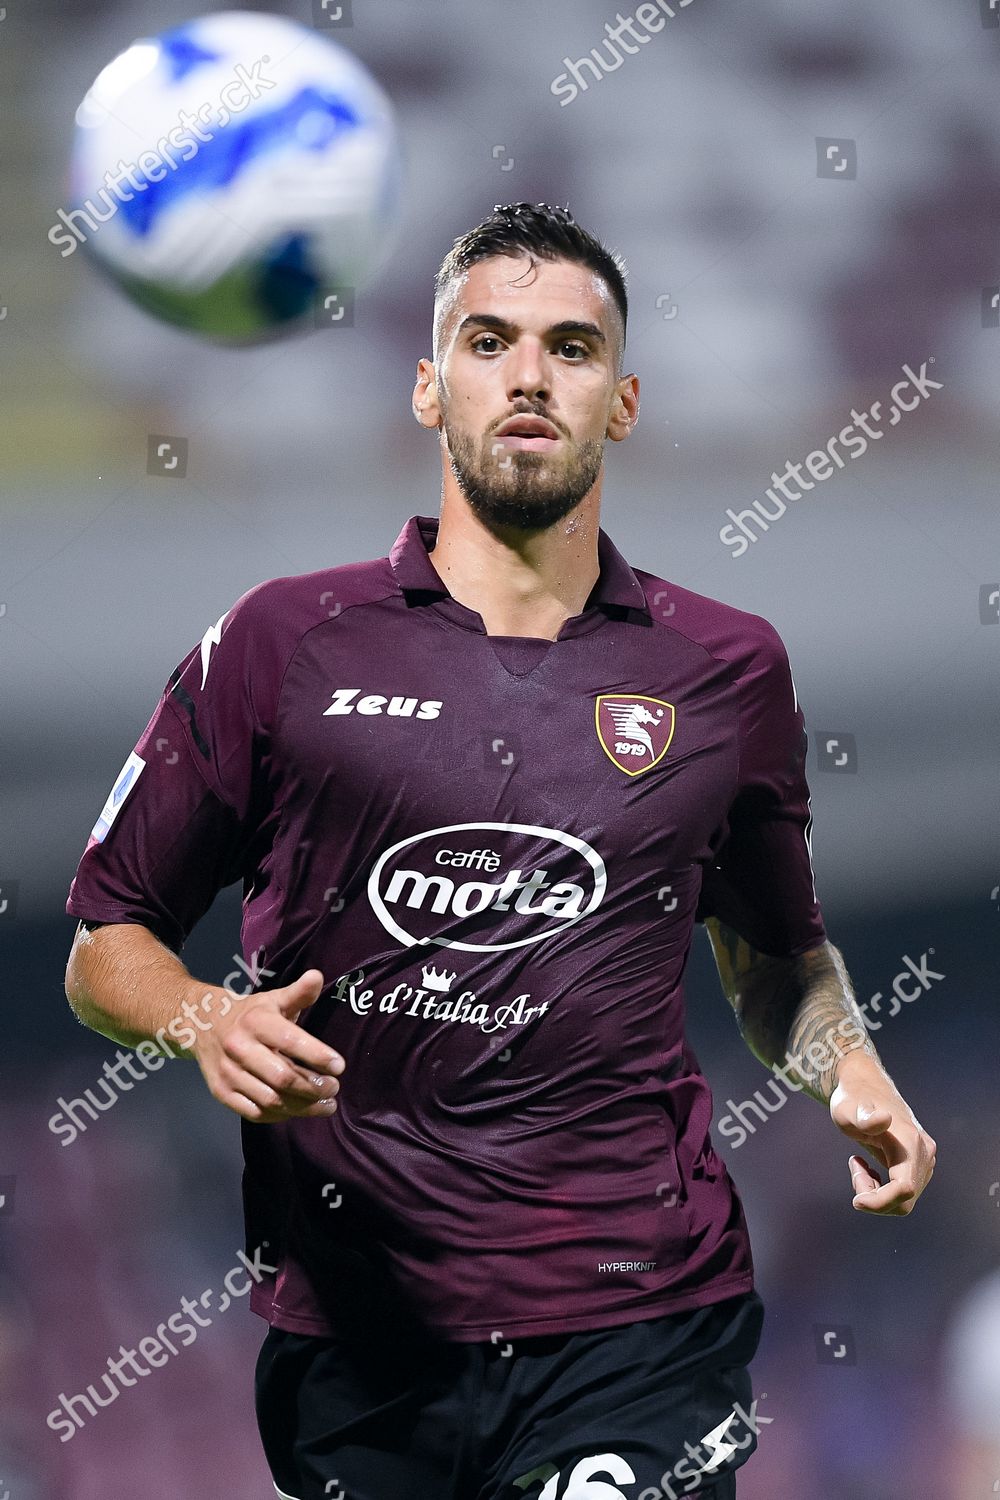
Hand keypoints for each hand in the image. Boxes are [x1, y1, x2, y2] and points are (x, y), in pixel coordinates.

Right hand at [192, 968, 344, 1123]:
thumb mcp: (273, 999)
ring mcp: (228, 1073)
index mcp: (256, 1021)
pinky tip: (298, 1111)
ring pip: (270, 1099)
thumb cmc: (250, 1014)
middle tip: (334, 1089)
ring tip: (326, 1105)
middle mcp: (239, 1047)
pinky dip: (280, 1116)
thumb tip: (317, 976)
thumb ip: (298, 993)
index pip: (290, 1040)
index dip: (317, 1055)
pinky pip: (254, 1112)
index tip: (339, 1066)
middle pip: (282, 1076)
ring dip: (302, 1107)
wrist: (202, 1024)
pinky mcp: (221, 1092)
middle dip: (314, 1087)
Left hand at [829, 1054, 935, 1214]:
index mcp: (910, 1143)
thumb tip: (884, 1120)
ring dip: (878, 1193)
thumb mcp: (847, 1111)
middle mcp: (924, 1153)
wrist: (863, 1087)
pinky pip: (905, 1191)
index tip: (855, 1200)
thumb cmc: (851, 1100)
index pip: (904, 1189)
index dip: (880, 1202)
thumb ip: (864, 1120)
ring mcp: (925, 1159)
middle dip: (875, 1198)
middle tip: (855, 1170)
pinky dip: (884, 1189)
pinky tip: (869, 1170)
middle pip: (905, 1200)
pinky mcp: (921, 1162)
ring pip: (905, 1199)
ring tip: (859, 1166)